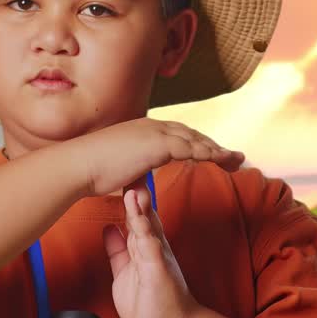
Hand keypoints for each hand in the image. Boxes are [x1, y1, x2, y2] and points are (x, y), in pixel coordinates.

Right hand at [71, 118, 244, 197]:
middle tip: (236, 158)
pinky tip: (221, 160)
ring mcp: (155, 133)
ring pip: (196, 139)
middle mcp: (152, 127)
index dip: (198, 144)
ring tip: (237, 161)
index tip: (213, 155)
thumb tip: (140, 190)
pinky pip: (190, 147)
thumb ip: (135, 176)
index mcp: (144, 131)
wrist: (79, 164)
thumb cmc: (93, 170)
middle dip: (215, 146)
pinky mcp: (157, 144)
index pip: (179, 135)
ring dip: (219, 150)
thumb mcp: (120, 170)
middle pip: (193, 134)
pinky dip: (208, 153)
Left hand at [102, 175, 199, 317]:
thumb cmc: (152, 304)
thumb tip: (109, 229)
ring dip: (140, 208)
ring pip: (147, 227)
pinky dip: (144, 232)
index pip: (135, 216)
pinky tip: (137, 220)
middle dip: (135, 193)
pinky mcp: (159, 269)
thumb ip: (118, 250)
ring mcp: (157, 256)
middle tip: (130, 170)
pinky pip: (151, 248)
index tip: (118, 175)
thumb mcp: (125, 272)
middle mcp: (153, 247)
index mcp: (144, 246)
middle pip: (143, 214)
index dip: (127, 196)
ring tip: (132, 189)